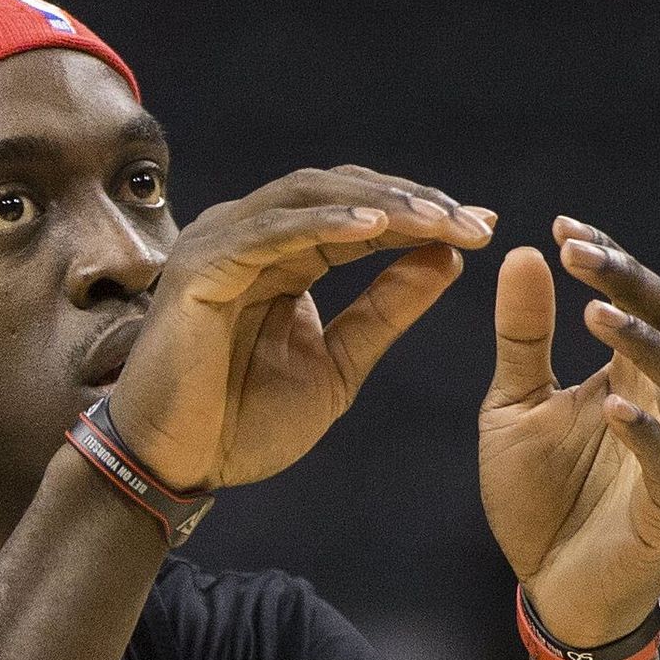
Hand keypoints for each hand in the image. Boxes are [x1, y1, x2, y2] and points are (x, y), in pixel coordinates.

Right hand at [109, 166, 492, 492]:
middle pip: (341, 191)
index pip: (360, 214)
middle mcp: (252, 236)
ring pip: (309, 197)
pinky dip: (323, 223)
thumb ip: (386, 311)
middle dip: (411, 201)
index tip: (482, 227)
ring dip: (378, 205)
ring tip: (436, 220)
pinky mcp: (200, 266)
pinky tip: (375, 229)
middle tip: (472, 223)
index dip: (422, 215)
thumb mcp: (339, 363)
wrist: (177, 467)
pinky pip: (269, 232)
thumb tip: (447, 258)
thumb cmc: (242, 421)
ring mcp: (221, 243)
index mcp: (285, 256)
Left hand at [480, 217, 659, 647]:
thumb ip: (522, 337)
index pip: (640, 299)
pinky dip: (645, 433)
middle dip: (631, 285)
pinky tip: (611, 405)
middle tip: (581, 254)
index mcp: (635, 376)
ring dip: (642, 347)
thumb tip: (523, 251)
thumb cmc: (540, 498)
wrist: (550, 592)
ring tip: (595, 316)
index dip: (609, 260)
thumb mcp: (513, 406)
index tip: (561, 228)